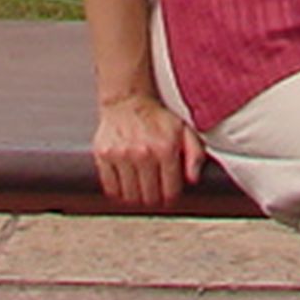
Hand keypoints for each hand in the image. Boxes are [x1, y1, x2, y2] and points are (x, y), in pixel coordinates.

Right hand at [92, 90, 203, 209]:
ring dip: (136, 198)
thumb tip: (194, 179)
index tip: (168, 195)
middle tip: (154, 194)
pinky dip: (118, 193)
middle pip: (150, 197)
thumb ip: (195, 155)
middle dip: (154, 199)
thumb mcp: (184, 131)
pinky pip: (111, 188)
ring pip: (130, 196)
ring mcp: (121, 155)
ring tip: (140, 191)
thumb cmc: (156, 117)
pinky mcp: (104, 156)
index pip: (170, 191)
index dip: (171, 197)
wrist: (127, 100)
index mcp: (166, 148)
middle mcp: (143, 153)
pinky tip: (124, 186)